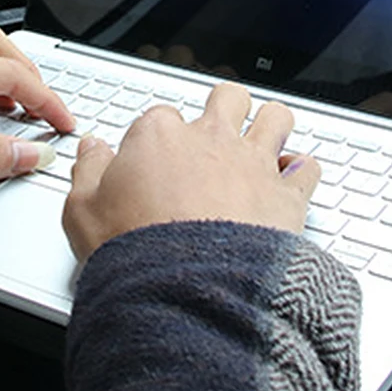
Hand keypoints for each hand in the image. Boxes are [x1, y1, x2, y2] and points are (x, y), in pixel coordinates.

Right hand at [63, 82, 319, 260]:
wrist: (187, 292)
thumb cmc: (135, 253)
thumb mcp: (83, 212)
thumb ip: (87, 172)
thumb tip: (91, 149)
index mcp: (160, 136)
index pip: (161, 117)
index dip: (159, 138)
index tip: (156, 160)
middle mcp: (211, 139)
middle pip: (227, 98)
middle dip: (225, 109)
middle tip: (218, 132)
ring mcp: (252, 163)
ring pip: (275, 117)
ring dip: (272, 126)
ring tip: (265, 141)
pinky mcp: (285, 195)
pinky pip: (308, 169)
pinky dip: (303, 173)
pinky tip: (295, 180)